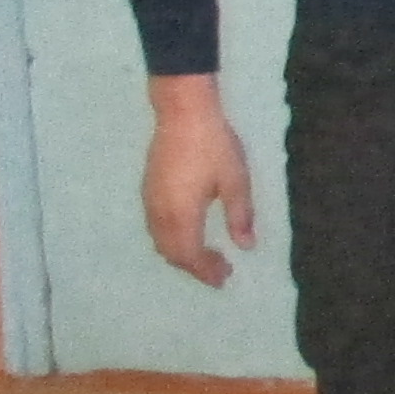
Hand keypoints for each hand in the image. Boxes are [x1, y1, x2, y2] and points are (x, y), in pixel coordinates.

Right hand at [140, 78, 255, 288]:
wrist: (183, 115)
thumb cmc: (214, 147)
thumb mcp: (235, 182)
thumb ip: (240, 216)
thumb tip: (246, 247)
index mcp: (182, 215)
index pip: (191, 255)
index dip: (206, 271)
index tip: (224, 278)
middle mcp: (160, 214)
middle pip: (172, 253)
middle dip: (195, 267)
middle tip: (220, 272)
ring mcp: (150, 202)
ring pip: (160, 242)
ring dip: (181, 255)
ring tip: (207, 258)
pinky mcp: (148, 191)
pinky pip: (155, 228)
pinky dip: (171, 241)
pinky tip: (189, 235)